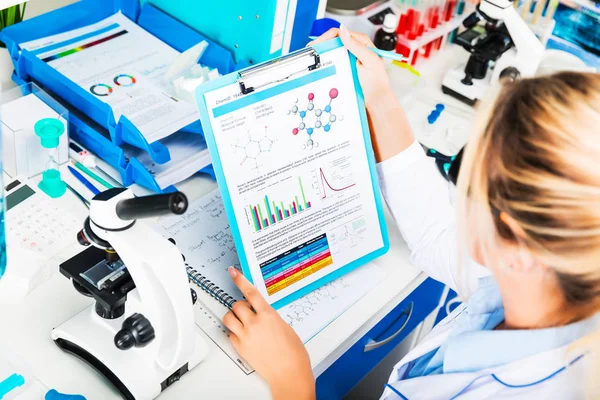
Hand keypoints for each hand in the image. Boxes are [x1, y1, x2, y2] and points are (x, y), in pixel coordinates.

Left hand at [223, 267, 314, 399]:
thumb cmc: (294, 354)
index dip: (240, 280)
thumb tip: (264, 315)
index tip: (233, 272)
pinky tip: (242, 335)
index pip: (250, 292)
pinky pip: (230, 334)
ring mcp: (245, 336)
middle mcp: (254, 324)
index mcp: (268, 315)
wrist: (289, 374)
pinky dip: (234, 332)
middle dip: (241, 305)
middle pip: (237, 304)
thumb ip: (271, 318)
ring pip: (229, 318)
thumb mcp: (286, 327)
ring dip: (234, 317)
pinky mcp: (240, 348)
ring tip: (241, 321)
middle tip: (246, 310)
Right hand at [308, 25, 393, 107]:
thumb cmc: (377, 82)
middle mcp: (355, 50)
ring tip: (313, 59)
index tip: (316, 45)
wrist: (376, 102)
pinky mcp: (345, 70)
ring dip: (323, 54)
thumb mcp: (368, 60)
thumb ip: (356, 45)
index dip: (326, 37)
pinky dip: (326, 64)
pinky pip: (333, 64)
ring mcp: (349, 60)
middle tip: (311, 52)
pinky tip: (320, 67)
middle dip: (322, 45)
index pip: (341, 34)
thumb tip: (343, 30)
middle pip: (334, 42)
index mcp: (362, 43)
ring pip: (332, 52)